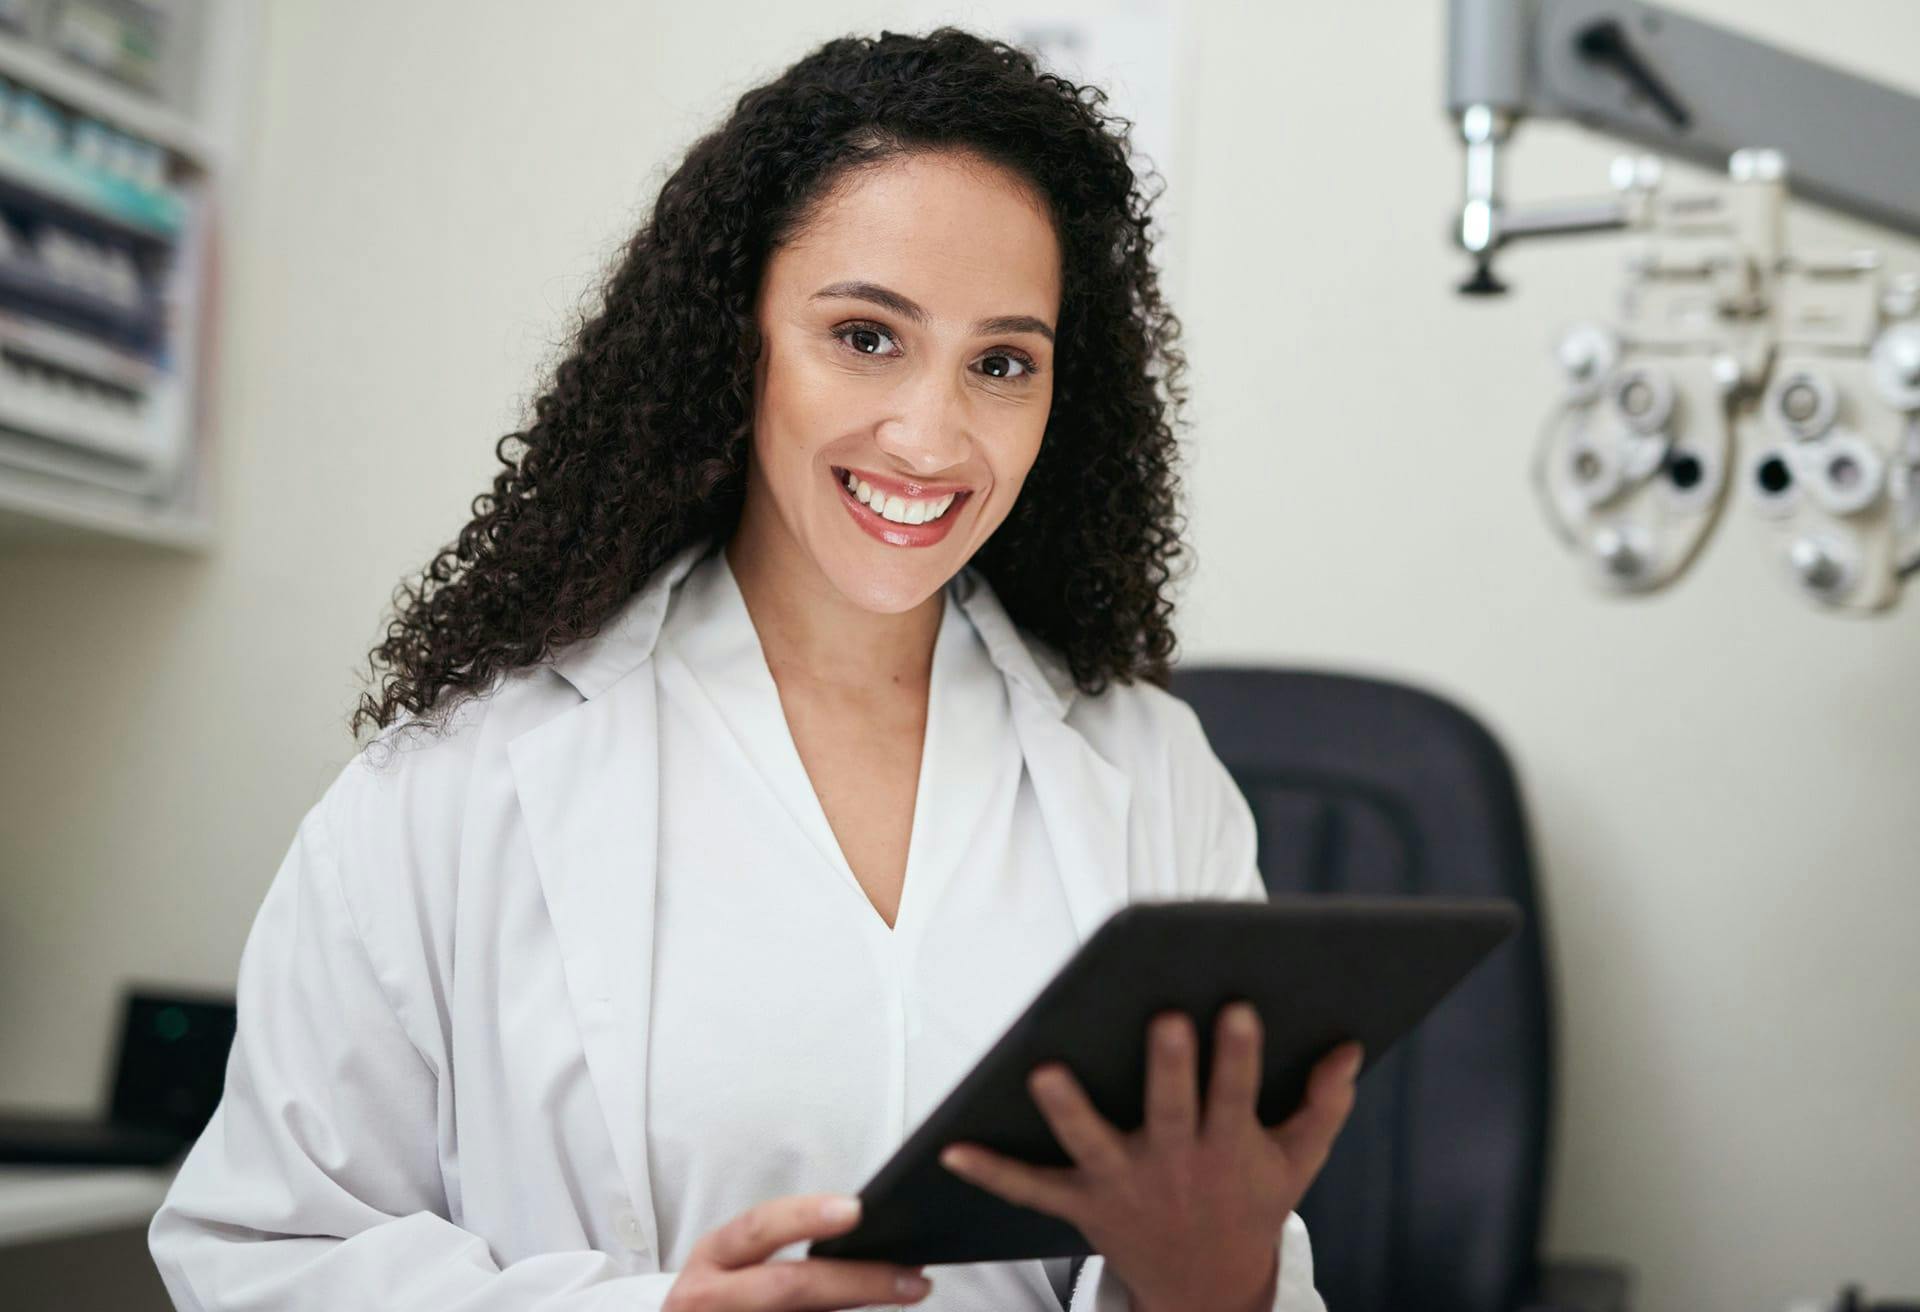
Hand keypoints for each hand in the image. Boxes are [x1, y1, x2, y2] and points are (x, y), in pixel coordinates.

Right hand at [661, 1192, 931, 1311]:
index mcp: (713, 1256)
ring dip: (856, 1309)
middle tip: (910, 1278)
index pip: (758, 1227)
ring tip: (905, 1295)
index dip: (806, 1217)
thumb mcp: (739, 1266)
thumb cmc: (723, 1296)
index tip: (856, 1210)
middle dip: (855, 1281)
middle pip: (787, 1286)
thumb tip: (871, 1243)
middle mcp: (708, 1296)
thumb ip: (793, 1255)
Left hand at [939, 1004, 1361, 1311]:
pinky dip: (992, 1173)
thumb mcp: (1298, 1161)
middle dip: (1169, 1067)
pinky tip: (952, 1148)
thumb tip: (1351, 1047)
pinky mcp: (1083, 1203)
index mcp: (1228, 1145)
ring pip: (1093, 1143)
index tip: (1237, 1007)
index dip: (1239, 1053)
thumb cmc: (1250, 1201)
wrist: (1206, 1289)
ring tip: (1044, 1072)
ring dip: (1069, 1112)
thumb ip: (1324, 1104)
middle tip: (1165, 1018)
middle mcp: (1176, 1162)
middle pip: (1170, 1109)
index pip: (1237, 1093)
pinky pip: (1032, 1189)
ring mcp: (1125, 1183)